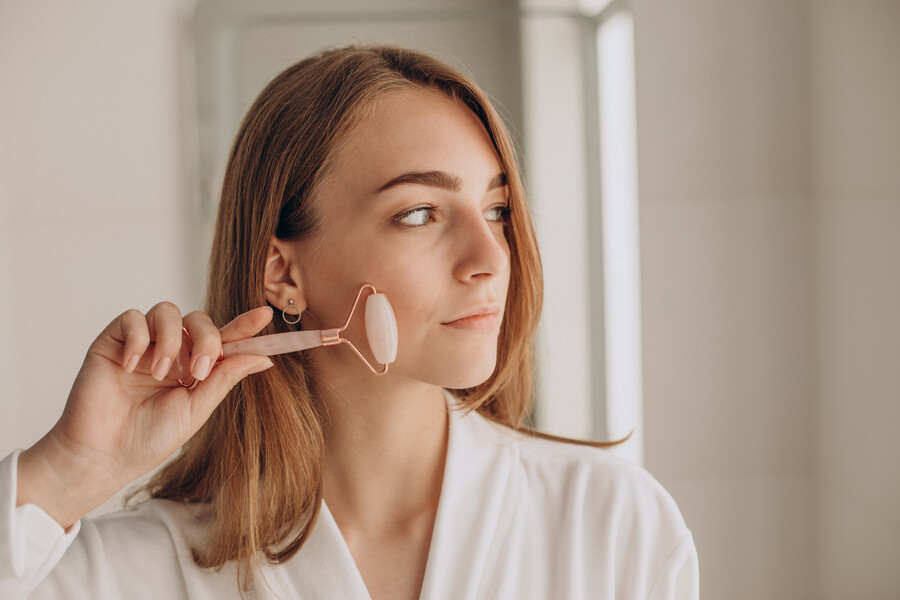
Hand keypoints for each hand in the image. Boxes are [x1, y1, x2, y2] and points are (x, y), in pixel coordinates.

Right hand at [16, 303, 273, 528]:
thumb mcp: (196, 410)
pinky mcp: (113, 342)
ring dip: (172, 340)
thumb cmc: (149, 438)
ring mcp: (143, 345)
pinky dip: (138, 338)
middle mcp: (172, 351)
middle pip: (199, 320)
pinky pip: (132, 318)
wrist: (103, 455)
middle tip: (199, 371)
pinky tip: (131, 367)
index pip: (223, 338)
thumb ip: (224, 379)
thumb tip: (263, 358)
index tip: (264, 315)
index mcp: (195, 367)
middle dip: (207, 339)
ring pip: (167, 312)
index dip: (244, 326)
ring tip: (162, 373)